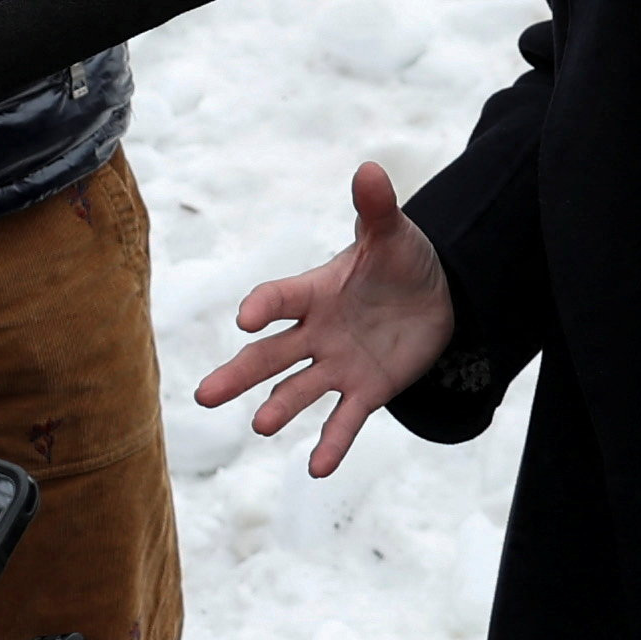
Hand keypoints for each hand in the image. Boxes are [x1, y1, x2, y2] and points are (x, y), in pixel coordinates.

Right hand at [193, 159, 456, 476]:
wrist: (436, 299)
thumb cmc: (403, 261)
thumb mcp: (394, 235)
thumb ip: (377, 209)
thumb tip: (370, 170)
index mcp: (316, 291)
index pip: (281, 299)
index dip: (264, 306)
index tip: (246, 318)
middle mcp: (317, 332)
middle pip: (270, 355)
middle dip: (239, 374)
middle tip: (204, 396)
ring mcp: (337, 364)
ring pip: (298, 390)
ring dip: (279, 408)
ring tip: (260, 426)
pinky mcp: (364, 391)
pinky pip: (343, 420)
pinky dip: (331, 444)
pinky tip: (316, 470)